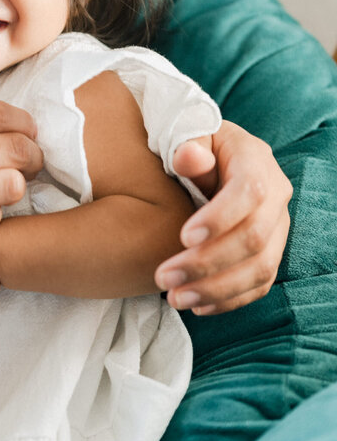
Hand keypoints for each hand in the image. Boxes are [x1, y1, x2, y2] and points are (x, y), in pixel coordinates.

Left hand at [157, 121, 291, 314]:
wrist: (204, 157)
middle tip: (164, 277)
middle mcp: (275, 196)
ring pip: (261, 268)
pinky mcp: (269, 252)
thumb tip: (189, 157)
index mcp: (255, 161)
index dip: (220, 217)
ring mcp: (276, 228)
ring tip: (175, 298)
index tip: (183, 237)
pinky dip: (230, 300)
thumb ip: (186, 144)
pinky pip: (259, 284)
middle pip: (254, 238)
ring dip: (217, 289)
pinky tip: (197, 307)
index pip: (249, 192)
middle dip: (208, 263)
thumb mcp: (185, 133)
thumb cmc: (188, 145)